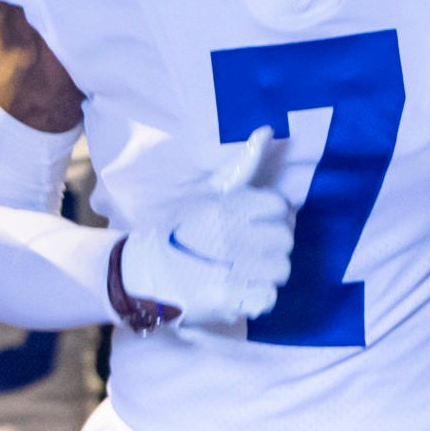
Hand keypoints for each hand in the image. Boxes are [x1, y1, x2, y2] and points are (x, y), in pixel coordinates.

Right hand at [117, 127, 293, 327]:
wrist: (144, 273)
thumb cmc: (183, 231)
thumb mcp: (210, 194)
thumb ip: (243, 166)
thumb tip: (268, 131)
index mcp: (226, 207)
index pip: (279, 206)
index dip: (272, 216)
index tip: (256, 224)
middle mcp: (230, 236)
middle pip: (285, 239)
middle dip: (272, 246)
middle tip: (249, 251)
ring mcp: (230, 270)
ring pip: (281, 270)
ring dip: (267, 273)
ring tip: (244, 272)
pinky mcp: (228, 300)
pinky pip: (269, 298)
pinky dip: (258, 297)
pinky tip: (240, 291)